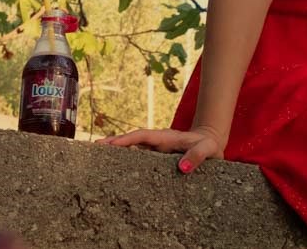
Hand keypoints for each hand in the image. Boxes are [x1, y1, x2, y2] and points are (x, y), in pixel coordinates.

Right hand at [95, 125, 224, 173]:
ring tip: (97, 158)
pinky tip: (115, 170)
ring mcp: (156, 149)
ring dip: (117, 152)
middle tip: (94, 148)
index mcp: (165, 137)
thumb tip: (182, 168)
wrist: (211, 142)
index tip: (109, 144)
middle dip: (114, 144)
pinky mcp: (158, 158)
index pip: (142, 136)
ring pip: (133, 149)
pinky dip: (126, 161)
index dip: (126, 140)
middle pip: (132, 141)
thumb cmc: (208, 145)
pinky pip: (139, 158)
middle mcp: (158, 142)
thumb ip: (197, 156)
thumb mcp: (207, 149)